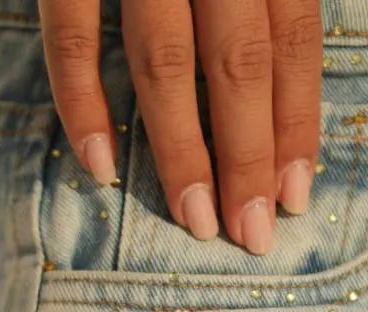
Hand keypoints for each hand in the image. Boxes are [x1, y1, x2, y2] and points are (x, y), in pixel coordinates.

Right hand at [39, 0, 322, 254]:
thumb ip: (257, 12)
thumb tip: (271, 108)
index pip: (291, 41)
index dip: (296, 121)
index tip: (294, 198)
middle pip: (238, 62)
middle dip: (248, 156)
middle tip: (250, 233)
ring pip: (164, 60)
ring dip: (181, 149)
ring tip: (193, 220)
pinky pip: (71, 37)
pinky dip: (83, 103)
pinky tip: (100, 166)